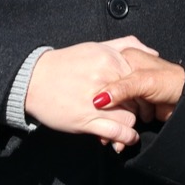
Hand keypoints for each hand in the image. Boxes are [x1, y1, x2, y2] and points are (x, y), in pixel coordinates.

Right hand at [24, 37, 153, 149]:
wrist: (32, 80)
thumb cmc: (64, 64)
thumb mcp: (95, 47)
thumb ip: (124, 45)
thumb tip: (151, 51)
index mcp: (110, 60)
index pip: (139, 78)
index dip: (141, 91)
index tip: (139, 97)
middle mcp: (106, 79)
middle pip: (137, 99)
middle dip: (139, 109)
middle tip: (136, 114)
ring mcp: (96, 101)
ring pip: (130, 117)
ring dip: (131, 124)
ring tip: (127, 126)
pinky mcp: (86, 120)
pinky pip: (116, 132)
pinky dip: (126, 138)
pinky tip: (126, 139)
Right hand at [100, 48, 184, 123]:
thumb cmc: (171, 82)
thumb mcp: (144, 82)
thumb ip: (121, 89)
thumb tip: (98, 100)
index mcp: (125, 58)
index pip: (104, 75)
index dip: (100, 92)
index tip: (96, 108)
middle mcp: (126, 72)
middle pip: (108, 92)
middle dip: (110, 110)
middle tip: (110, 124)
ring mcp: (131, 89)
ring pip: (115, 105)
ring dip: (118, 119)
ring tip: (123, 127)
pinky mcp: (136, 104)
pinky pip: (123, 114)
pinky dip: (124, 124)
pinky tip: (126, 131)